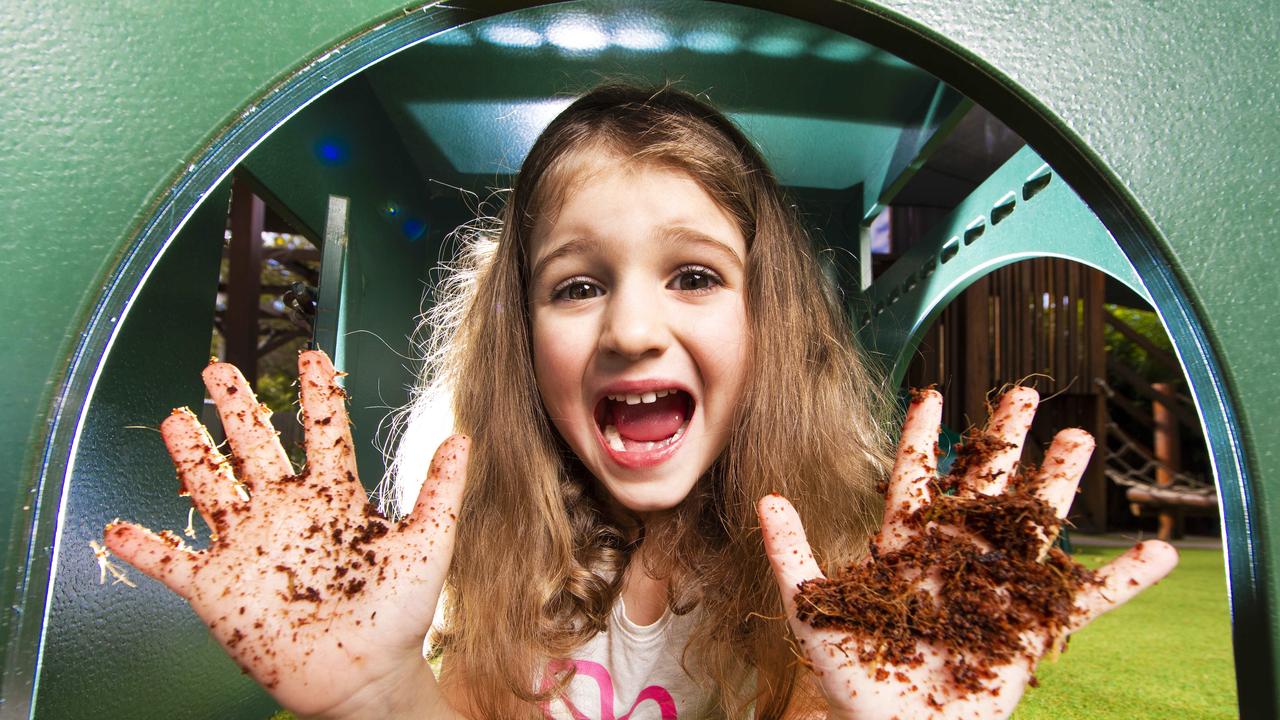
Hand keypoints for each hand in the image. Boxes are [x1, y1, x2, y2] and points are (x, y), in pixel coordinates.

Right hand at [104, 351, 466, 718]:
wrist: (366, 677)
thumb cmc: (399, 616)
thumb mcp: (427, 546)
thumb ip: (441, 492)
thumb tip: (463, 437)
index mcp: (333, 499)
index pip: (321, 433)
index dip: (316, 395)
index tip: (311, 357)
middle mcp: (286, 514)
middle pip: (255, 446)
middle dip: (237, 407)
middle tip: (219, 368)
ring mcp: (248, 548)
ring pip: (210, 489)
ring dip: (190, 455)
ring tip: (175, 419)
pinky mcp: (218, 588)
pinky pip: (171, 564)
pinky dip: (143, 548)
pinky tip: (119, 527)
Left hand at [758, 387, 1177, 719]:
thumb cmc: (852, 680)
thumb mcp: (812, 612)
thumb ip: (792, 554)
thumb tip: (766, 498)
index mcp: (906, 551)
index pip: (916, 481)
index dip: (922, 439)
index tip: (932, 395)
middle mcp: (956, 560)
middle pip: (985, 488)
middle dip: (1003, 442)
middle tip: (1023, 395)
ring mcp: (997, 591)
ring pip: (1033, 526)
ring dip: (1057, 485)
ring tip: (1078, 440)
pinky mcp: (1030, 630)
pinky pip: (1085, 602)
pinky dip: (1123, 580)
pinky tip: (1158, 554)